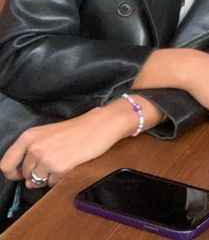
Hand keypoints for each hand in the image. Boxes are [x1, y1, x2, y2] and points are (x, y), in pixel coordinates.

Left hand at [0, 105, 132, 187]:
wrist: (101, 125)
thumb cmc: (78, 129)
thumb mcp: (49, 135)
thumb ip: (33, 155)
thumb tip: (28, 182)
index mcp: (29, 137)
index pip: (6, 164)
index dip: (13, 173)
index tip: (22, 174)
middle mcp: (34, 147)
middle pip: (25, 174)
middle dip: (38, 173)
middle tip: (55, 162)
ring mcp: (46, 158)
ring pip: (38, 180)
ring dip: (50, 176)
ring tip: (64, 161)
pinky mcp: (60, 167)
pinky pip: (53, 183)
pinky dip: (61, 178)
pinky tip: (71, 164)